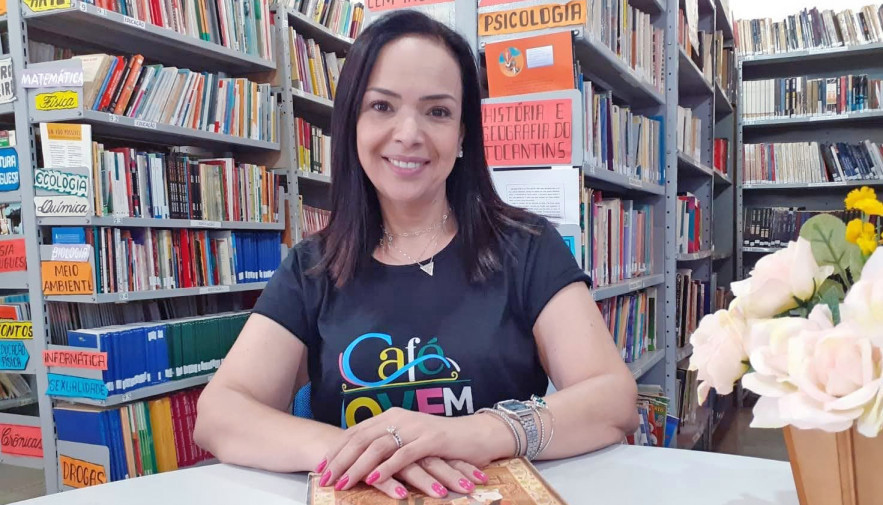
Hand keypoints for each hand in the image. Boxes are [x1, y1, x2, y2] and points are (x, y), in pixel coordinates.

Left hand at [316, 408, 508, 495]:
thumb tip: (362, 461)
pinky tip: (374, 479)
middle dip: (340, 459)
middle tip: (324, 478)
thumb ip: (387, 445)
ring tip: (343, 482)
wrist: (476, 435)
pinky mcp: (431, 441)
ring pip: (378, 446)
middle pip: (361, 438)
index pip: (356, 432)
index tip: (320, 467)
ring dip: (358, 466)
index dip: (336, 450)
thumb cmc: (442, 442)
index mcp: (391, 416)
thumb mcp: (409, 440)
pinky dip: (387, 467)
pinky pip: (403, 455)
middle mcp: (399, 418)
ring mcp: (415, 428)